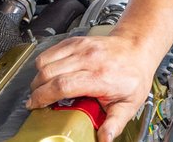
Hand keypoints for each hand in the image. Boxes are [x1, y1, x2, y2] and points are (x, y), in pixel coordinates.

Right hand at [28, 33, 157, 141]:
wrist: (138, 48)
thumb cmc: (133, 75)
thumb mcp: (129, 104)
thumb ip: (115, 123)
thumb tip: (105, 138)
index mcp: (100, 77)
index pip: (63, 85)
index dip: (43, 97)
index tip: (35, 106)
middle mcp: (89, 59)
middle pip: (49, 73)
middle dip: (36, 90)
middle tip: (37, 101)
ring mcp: (81, 47)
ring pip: (45, 61)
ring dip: (38, 77)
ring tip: (43, 89)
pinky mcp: (76, 41)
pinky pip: (50, 51)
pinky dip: (44, 64)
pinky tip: (50, 74)